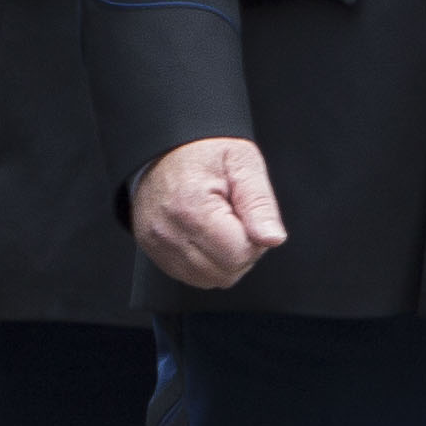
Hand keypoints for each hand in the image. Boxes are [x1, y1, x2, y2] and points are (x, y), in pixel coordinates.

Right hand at [129, 136, 285, 289]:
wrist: (164, 146)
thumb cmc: (204, 151)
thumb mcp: (243, 163)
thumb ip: (260, 203)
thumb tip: (272, 239)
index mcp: (191, 207)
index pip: (238, 254)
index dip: (254, 239)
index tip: (247, 214)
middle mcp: (168, 231)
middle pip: (224, 273)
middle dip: (240, 252)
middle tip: (235, 219)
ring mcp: (157, 244)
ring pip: (208, 280)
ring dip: (223, 260)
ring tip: (220, 226)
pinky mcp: (153, 251)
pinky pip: (190, 276)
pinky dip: (205, 262)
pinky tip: (205, 235)